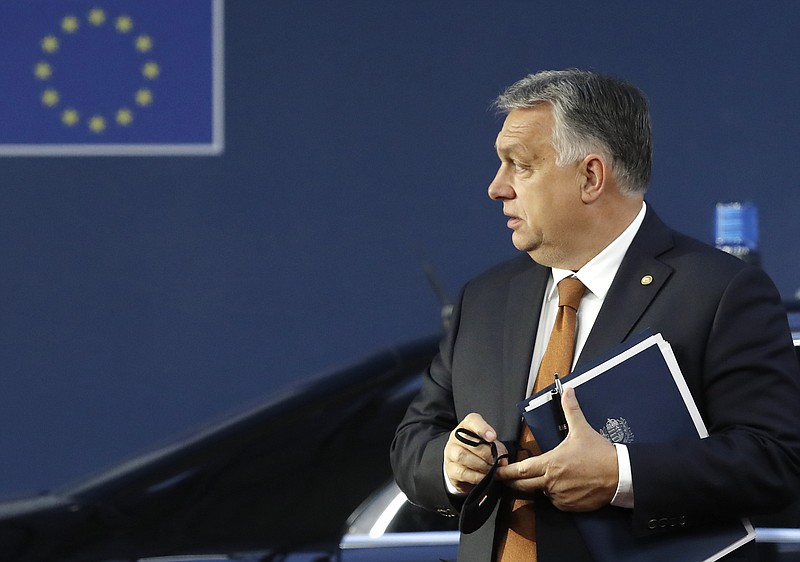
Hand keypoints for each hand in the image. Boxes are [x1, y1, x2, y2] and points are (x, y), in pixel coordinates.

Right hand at [444, 413, 506, 493]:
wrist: (463, 466)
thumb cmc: (479, 451)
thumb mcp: (490, 445)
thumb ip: (498, 449)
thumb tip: (503, 461)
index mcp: (467, 426)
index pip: (472, 421)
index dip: (482, 428)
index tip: (493, 437)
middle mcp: (456, 437)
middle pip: (468, 441)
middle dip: (485, 453)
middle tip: (497, 461)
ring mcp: (450, 452)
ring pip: (462, 456)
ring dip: (480, 464)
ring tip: (491, 470)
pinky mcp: (450, 469)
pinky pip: (462, 472)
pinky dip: (475, 476)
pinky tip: (483, 477)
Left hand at [494, 387, 617, 511]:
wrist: (620, 475)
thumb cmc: (600, 453)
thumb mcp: (582, 429)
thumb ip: (571, 410)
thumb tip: (568, 390)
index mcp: (550, 463)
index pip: (520, 470)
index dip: (506, 472)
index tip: (496, 471)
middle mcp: (551, 482)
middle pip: (523, 486)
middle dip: (512, 483)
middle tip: (505, 480)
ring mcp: (560, 496)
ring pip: (541, 494)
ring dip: (538, 488)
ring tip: (540, 479)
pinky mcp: (570, 506)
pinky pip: (556, 503)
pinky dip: (554, 496)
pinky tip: (560, 487)